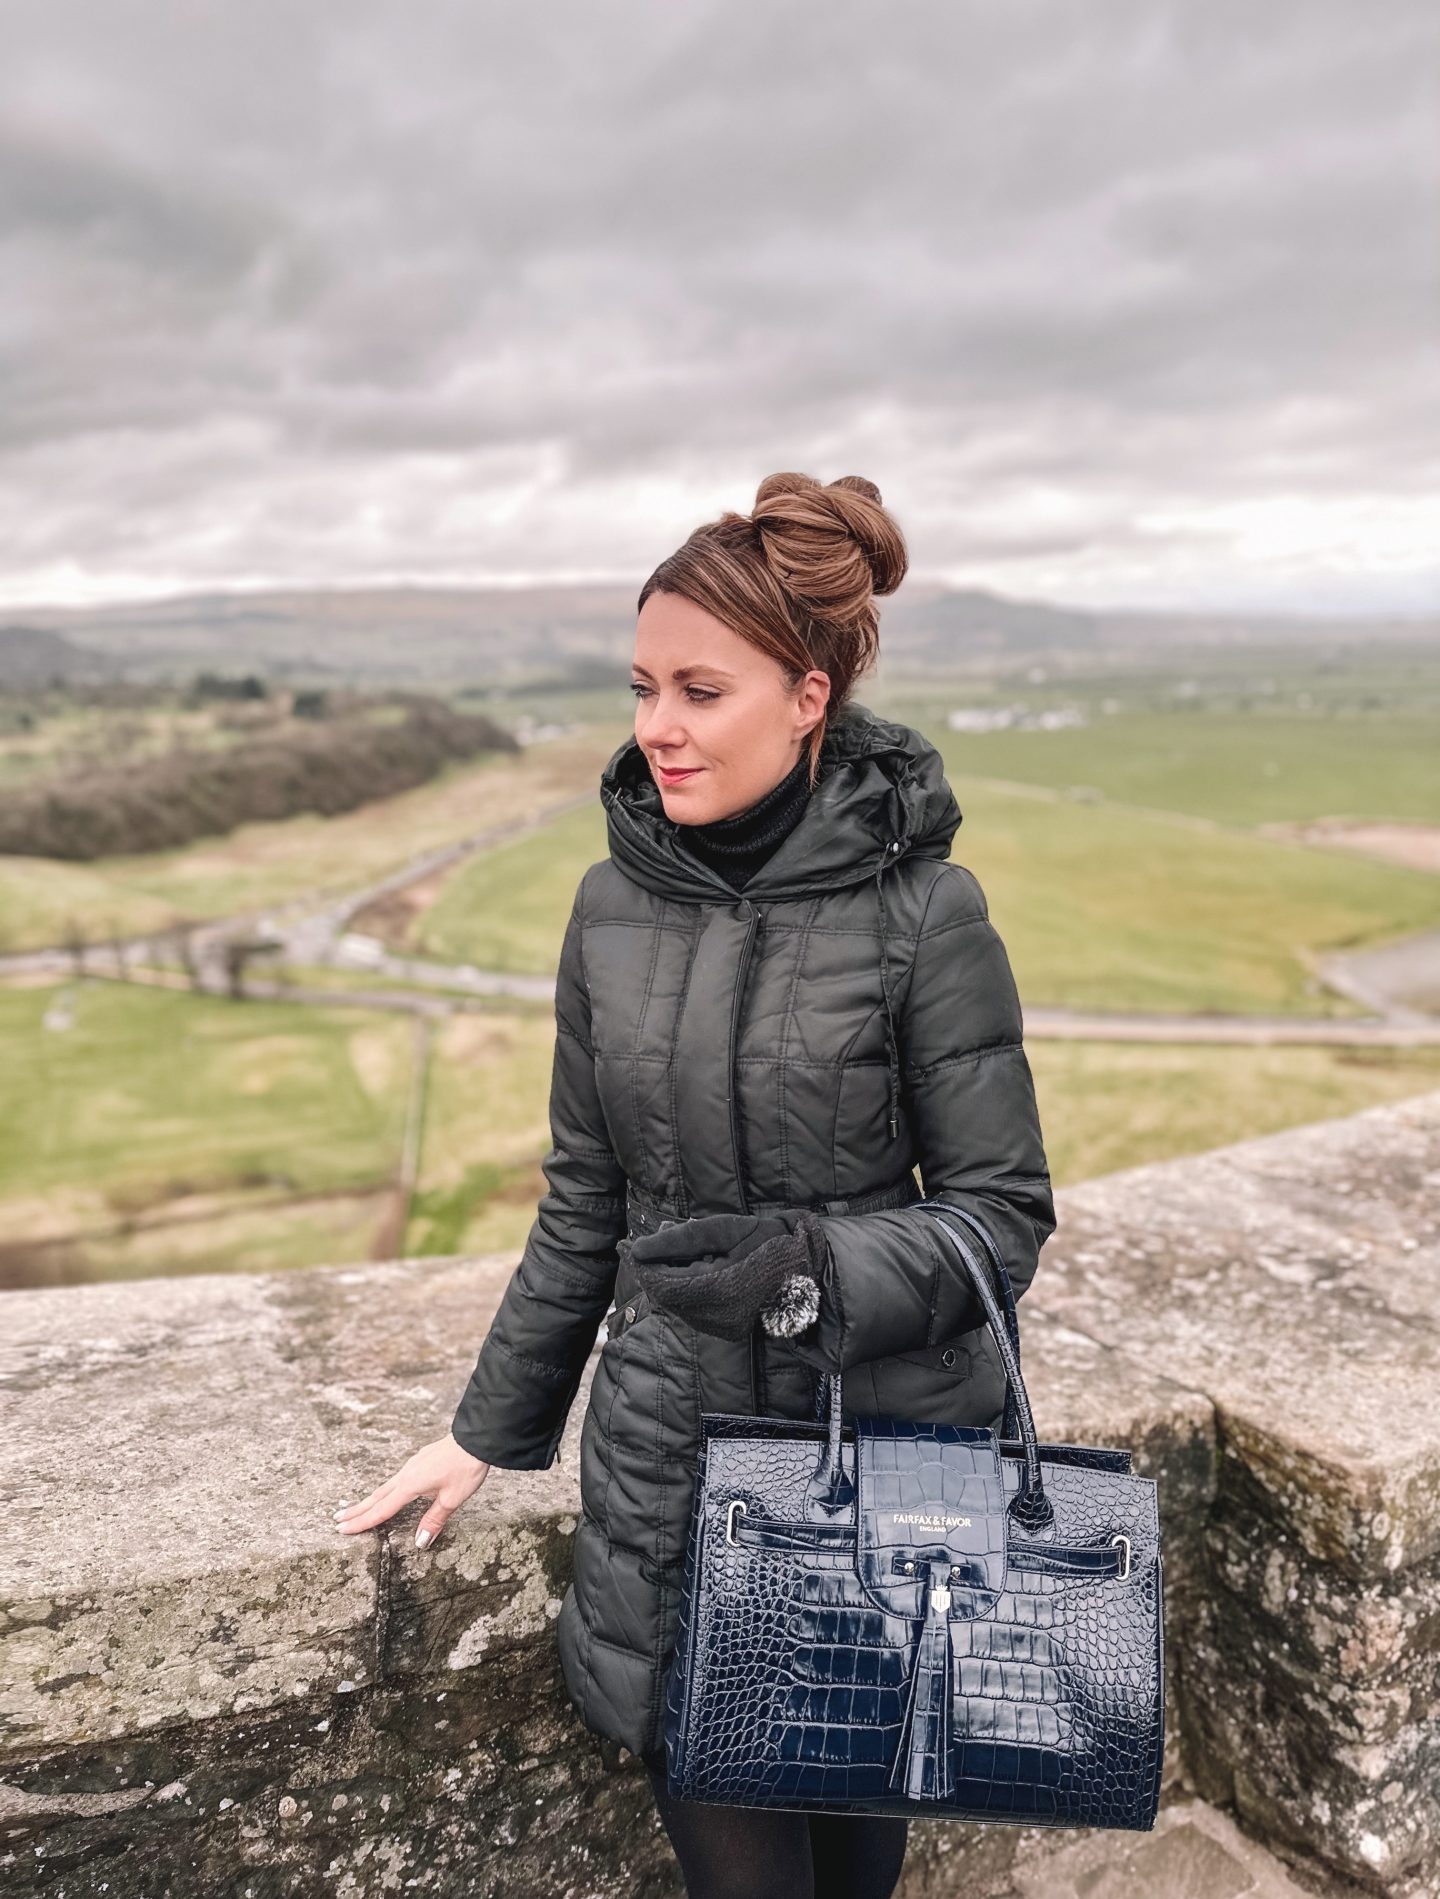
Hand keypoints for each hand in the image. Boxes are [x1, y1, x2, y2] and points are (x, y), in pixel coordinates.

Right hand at [333, 1431, 489, 1548]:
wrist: (475, 1438)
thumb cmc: (466, 1468)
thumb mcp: (452, 1499)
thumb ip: (434, 1520)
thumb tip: (419, 1542)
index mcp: (410, 1486)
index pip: (381, 1510)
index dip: (362, 1522)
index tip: (342, 1530)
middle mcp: (406, 1475)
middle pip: (376, 1497)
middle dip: (357, 1510)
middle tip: (337, 1520)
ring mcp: (411, 1466)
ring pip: (384, 1487)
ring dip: (368, 1499)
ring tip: (354, 1509)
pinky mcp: (419, 1461)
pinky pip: (395, 1480)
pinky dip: (383, 1490)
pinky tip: (386, 1493)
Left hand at [623, 1210, 827, 1341]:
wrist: (811, 1268)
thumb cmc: (771, 1241)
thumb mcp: (726, 1229)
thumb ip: (680, 1239)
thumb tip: (638, 1248)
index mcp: (716, 1292)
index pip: (661, 1283)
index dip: (642, 1264)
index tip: (626, 1244)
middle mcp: (716, 1318)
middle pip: (665, 1295)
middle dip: (654, 1268)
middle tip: (647, 1241)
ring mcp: (722, 1327)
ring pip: (676, 1303)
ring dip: (668, 1276)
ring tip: (673, 1246)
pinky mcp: (727, 1328)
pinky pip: (692, 1309)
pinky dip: (684, 1287)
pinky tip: (693, 1265)